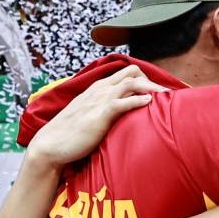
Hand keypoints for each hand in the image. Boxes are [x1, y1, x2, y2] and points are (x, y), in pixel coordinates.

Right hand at [26, 65, 168, 167]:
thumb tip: (123, 116)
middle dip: (153, 80)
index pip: (126, 73)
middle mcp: (100, 90)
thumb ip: (105, 111)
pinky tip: (149, 104)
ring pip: (131, 82)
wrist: (50, 146)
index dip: (146, 79)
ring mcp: (99, 100)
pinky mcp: (99, 114)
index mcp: (98, 88)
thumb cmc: (71, 134)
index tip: (161, 91)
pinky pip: (122, 102)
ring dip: (152, 88)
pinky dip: (138, 101)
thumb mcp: (90, 116)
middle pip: (132, 72)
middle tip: (168, 95)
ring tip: (167, 97)